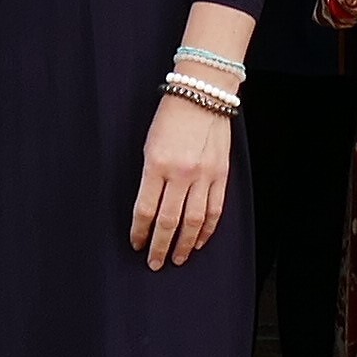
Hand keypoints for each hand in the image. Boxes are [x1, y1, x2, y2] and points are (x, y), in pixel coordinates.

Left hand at [133, 91, 233, 268]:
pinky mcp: (221, 175)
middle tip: (154, 263)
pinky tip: (198, 241)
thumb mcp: (150, 144)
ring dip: (184, 244)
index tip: (136, 244)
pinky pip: (214, 210)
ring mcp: (204, 176)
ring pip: (194, 221)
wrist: (202, 94)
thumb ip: (150, 176)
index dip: (139, 231)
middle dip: (160, 246)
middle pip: (169, 221)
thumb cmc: (170, 117)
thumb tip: (149, 208)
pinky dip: (206, 230)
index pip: (145, 209)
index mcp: (157, 165)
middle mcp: (181, 173)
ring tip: (177, 259)